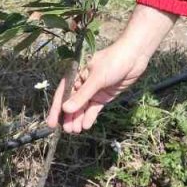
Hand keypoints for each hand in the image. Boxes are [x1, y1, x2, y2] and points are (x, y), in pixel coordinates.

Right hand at [46, 4, 175, 132]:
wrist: (135, 56)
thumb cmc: (113, 61)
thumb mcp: (96, 78)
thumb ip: (82, 95)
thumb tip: (66, 109)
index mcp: (77, 74)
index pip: (63, 93)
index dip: (56, 108)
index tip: (51, 123)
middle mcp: (84, 83)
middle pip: (72, 102)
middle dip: (69, 116)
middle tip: (67, 130)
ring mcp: (94, 90)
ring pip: (83, 107)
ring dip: (78, 118)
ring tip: (75, 131)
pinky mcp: (104, 95)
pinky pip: (94, 108)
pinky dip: (90, 116)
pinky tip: (86, 125)